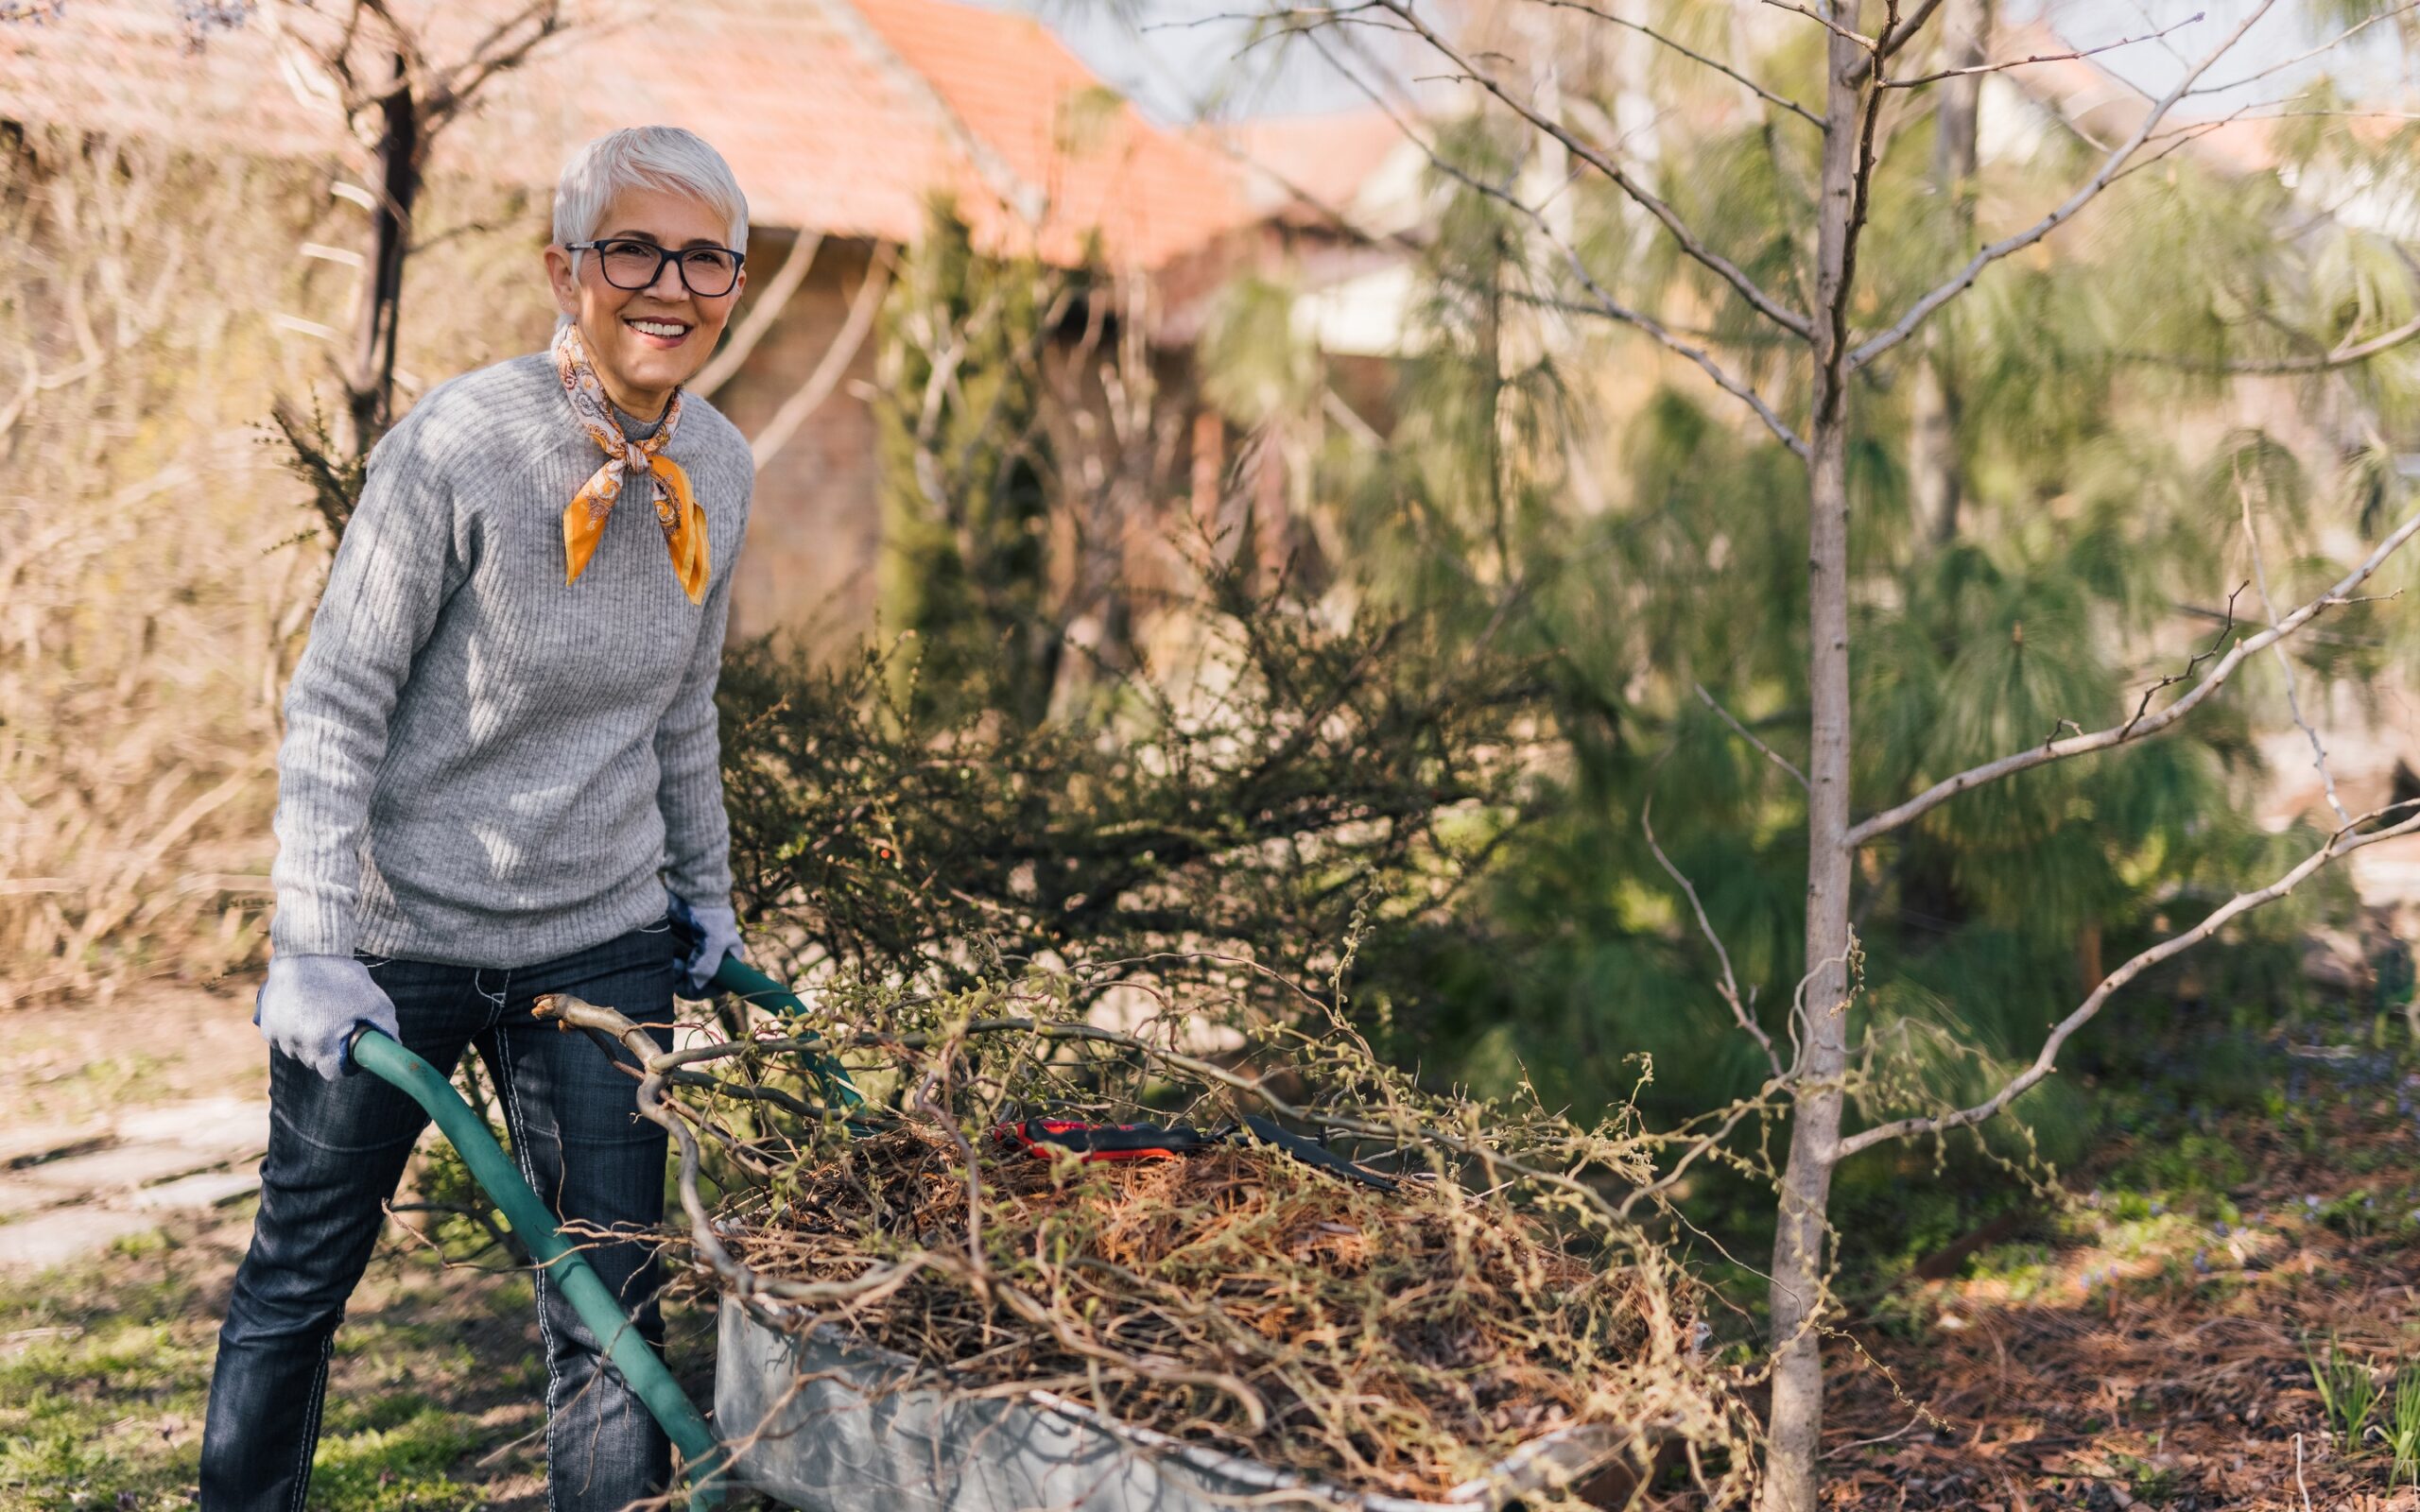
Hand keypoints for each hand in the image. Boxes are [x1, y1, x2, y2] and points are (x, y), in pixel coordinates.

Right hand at [254, 953, 399, 1080]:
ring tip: (318, 1016)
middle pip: (315, 1063)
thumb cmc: (343, 976)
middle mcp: (296, 1043)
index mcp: (322, 1042)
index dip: (345, 1064)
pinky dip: (290, 1032)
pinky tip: (301, 1013)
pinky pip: (280, 1039)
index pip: (333, 1073)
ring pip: (296, 1052)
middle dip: (327, 1051)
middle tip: (336, 1027)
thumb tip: (395, 1045)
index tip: (349, 1051)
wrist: (306, 951)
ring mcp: (278, 1034)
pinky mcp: (266, 1025)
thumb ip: (386, 1027)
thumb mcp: (374, 1001)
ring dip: (307, 1042)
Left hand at [665, 889, 744, 996]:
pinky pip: (671, 965)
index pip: (718, 987)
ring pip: (682, 977)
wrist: (690, 889)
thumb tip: (695, 987)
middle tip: (678, 966)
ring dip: (674, 973)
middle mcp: (712, 959)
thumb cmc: (708, 913)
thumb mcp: (714, 940)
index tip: (691, 983)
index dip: (704, 990)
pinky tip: (667, 953)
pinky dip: (667, 964)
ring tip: (672, 958)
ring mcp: (694, 954)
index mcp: (728, 959)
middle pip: (697, 984)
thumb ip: (707, 965)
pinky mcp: (678, 948)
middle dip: (686, 980)